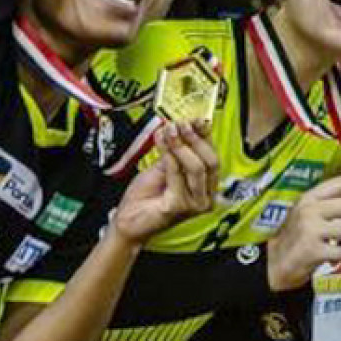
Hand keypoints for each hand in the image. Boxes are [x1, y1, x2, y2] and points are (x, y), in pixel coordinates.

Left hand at [111, 121, 221, 244]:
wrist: (127, 221)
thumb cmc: (145, 198)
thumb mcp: (163, 167)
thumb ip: (176, 151)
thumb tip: (184, 126)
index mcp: (205, 185)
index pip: (212, 156)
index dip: (205, 135)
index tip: (196, 120)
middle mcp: (205, 196)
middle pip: (211, 161)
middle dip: (195, 139)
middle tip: (180, 125)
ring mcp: (195, 204)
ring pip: (197, 167)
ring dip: (181, 146)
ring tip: (169, 132)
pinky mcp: (180, 207)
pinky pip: (177, 175)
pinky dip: (169, 156)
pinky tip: (161, 144)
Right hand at [266, 176, 340, 291]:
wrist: (271, 265)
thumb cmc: (292, 238)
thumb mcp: (303, 212)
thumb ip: (325, 203)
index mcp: (308, 197)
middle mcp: (309, 210)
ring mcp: (310, 229)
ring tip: (340, 245)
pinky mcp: (312, 250)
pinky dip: (339, 257)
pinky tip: (329, 258)